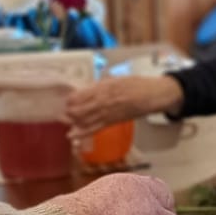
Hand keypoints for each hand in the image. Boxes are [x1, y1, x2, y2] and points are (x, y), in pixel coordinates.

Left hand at [64, 75, 180, 134]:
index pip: (84, 93)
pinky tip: (73, 134)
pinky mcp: (114, 120)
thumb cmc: (137, 85)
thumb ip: (103, 85)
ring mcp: (110, 110)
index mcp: (106, 85)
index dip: (73, 98)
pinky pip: (96, 127)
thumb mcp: (118, 80)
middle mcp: (106, 98)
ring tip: (64, 122)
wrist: (154, 94)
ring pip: (87, 117)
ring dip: (74, 121)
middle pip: (82, 106)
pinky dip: (84, 131)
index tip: (65, 101)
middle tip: (61, 114)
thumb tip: (88, 90)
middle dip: (71, 111)